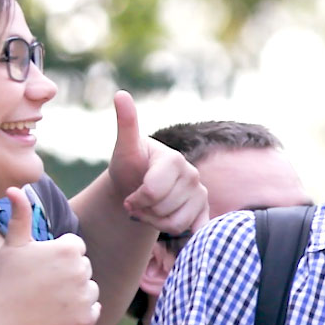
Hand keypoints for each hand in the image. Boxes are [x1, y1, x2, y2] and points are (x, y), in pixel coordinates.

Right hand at [0, 187, 99, 324]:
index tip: (39, 268)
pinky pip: (93, 310)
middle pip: (83, 267)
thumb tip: (15, 188)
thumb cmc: (6, 282)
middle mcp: (83, 270)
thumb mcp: (13, 246)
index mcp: (69, 249)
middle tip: (42, 285)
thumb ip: (20, 216)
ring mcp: (86, 295)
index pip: (75, 247)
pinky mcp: (88, 318)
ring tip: (48, 300)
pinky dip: (79, 313)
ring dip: (74, 293)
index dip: (56, 256)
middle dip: (67, 274)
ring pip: (89, 288)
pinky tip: (57, 315)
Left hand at [105, 91, 208, 235]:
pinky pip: (190, 230)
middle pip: (164, 210)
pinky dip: (174, 229)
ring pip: (176, 224)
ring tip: (148, 210)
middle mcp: (193, 175)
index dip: (135, 199)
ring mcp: (200, 193)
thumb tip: (121, 94)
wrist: (139, 183)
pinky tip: (164, 219)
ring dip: (155, 222)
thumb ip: (127, 124)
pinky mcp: (204, 209)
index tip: (129, 194)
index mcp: (175, 159)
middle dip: (145, 211)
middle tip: (137, 202)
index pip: (153, 192)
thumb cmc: (130, 165)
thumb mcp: (124, 147)